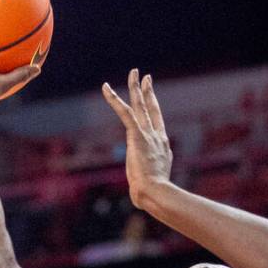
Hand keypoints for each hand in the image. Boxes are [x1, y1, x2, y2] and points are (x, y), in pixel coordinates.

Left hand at [102, 68, 172, 208]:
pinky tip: (106, 88)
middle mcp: (157, 136)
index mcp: (162, 145)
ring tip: (134, 72)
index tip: (151, 98)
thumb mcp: (152, 183)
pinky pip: (124, 112)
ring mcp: (148, 134)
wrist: (156, 192)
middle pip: (151, 108)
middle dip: (148, 92)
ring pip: (140, 105)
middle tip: (145, 77)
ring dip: (136, 88)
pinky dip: (114, 99)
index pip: (157, 122)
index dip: (154, 108)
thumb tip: (141, 195)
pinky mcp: (136, 135)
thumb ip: (147, 180)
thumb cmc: (153, 194)